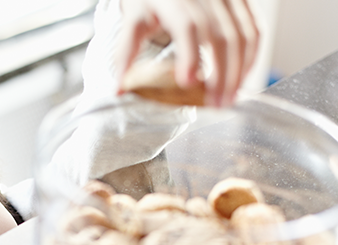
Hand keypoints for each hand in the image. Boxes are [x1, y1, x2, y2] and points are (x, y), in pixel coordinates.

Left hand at [117, 0, 259, 106]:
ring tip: (228, 99)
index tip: (187, 83)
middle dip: (222, 74)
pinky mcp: (241, 0)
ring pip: (243, 34)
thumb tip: (118, 91)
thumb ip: (126, 53)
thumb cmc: (150, 0)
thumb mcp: (133, 20)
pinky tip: (241, 78)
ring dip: (240, 71)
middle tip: (215, 105)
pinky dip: (252, 56)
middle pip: (220, 36)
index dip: (190, 56)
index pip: (187, 27)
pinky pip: (255, 28)